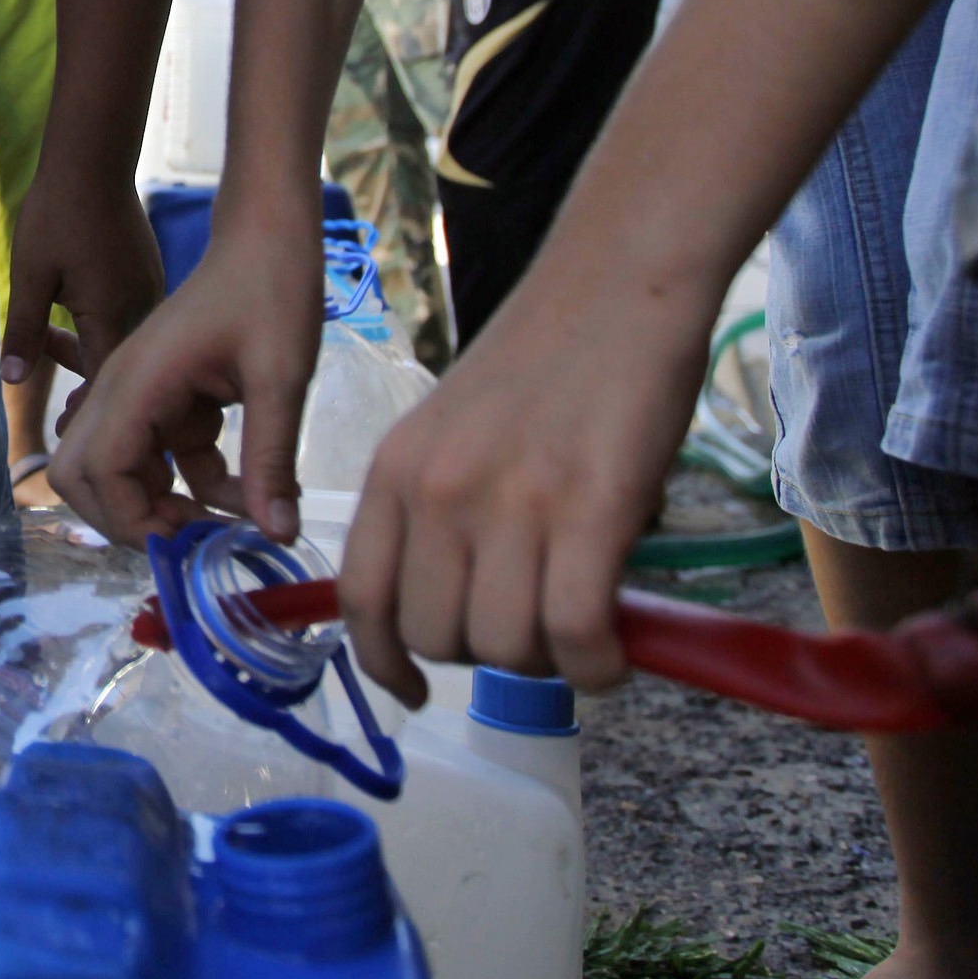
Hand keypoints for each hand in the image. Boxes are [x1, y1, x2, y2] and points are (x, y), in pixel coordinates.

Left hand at [0, 168, 165, 397]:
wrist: (93, 158)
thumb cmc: (57, 212)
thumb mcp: (30, 274)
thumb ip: (24, 330)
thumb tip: (11, 381)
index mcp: (114, 314)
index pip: (106, 385)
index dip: (87, 415)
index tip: (63, 431)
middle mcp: (142, 308)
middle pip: (122, 371)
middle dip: (93, 395)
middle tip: (61, 417)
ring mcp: (151, 290)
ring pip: (127, 346)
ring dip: (94, 361)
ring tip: (55, 361)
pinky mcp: (148, 276)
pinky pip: (132, 320)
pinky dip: (104, 334)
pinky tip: (71, 326)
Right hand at [49, 218, 325, 544]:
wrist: (268, 236)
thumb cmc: (273, 290)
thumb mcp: (281, 377)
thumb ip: (272, 459)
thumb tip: (276, 535)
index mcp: (137, 380)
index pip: (96, 468)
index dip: (130, 519)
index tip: (187, 542)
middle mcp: (121, 389)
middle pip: (79, 475)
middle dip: (125, 518)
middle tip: (187, 539)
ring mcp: (138, 394)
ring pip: (118, 471)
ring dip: (162, 504)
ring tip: (225, 518)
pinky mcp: (162, 398)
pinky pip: (158, 457)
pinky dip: (190, 482)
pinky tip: (242, 487)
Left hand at [335, 251, 707, 702]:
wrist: (615, 288)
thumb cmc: (545, 363)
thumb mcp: (452, 433)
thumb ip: (439, 513)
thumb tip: (465, 612)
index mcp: (395, 472)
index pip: (361, 598)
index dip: (385, 662)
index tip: (413, 690)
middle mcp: (437, 492)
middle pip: (438, 637)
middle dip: (488, 656)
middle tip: (537, 626)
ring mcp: (509, 502)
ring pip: (505, 648)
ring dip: (548, 661)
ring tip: (582, 624)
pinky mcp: (587, 510)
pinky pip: (574, 635)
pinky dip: (597, 664)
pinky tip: (613, 648)